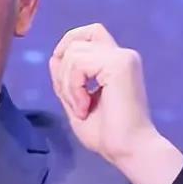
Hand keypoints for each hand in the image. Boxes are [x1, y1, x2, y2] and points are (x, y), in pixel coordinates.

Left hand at [50, 23, 182, 183]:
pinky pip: (78, 64)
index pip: (89, 33)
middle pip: (77, 40)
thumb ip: (66, 80)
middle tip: (72, 99)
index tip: (62, 77)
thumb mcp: (77, 102)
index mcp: (116, 62)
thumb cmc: (107, 135)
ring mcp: (122, 58)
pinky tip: (85, 108)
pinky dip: (73, 88)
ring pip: (73, 53)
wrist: (128, 150)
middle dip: (63, 69)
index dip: (68, 45)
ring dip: (68, 84)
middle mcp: (122, 55)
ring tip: (81, 109)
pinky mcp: (119, 64)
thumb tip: (54, 57)